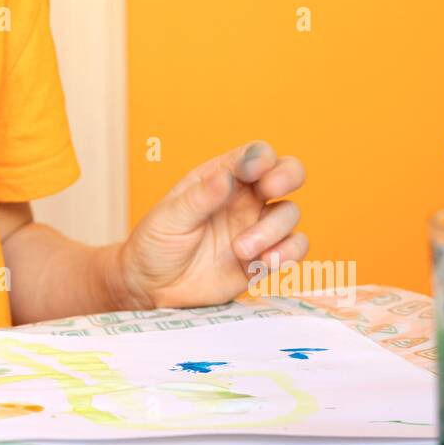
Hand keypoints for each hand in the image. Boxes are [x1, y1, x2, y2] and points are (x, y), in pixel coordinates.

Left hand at [118, 141, 306, 308]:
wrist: (151, 288)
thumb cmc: (155, 245)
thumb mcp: (169, 218)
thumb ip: (199, 198)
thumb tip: (224, 177)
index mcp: (221, 179)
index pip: (253, 156)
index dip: (260, 157)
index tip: (252, 170)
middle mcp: (245, 200)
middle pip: (286, 174)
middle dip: (288, 175)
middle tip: (271, 188)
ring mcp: (256, 228)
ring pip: (289, 213)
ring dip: (273, 229)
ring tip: (240, 250)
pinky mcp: (262, 259)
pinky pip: (292, 248)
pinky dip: (288, 252)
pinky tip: (266, 262)